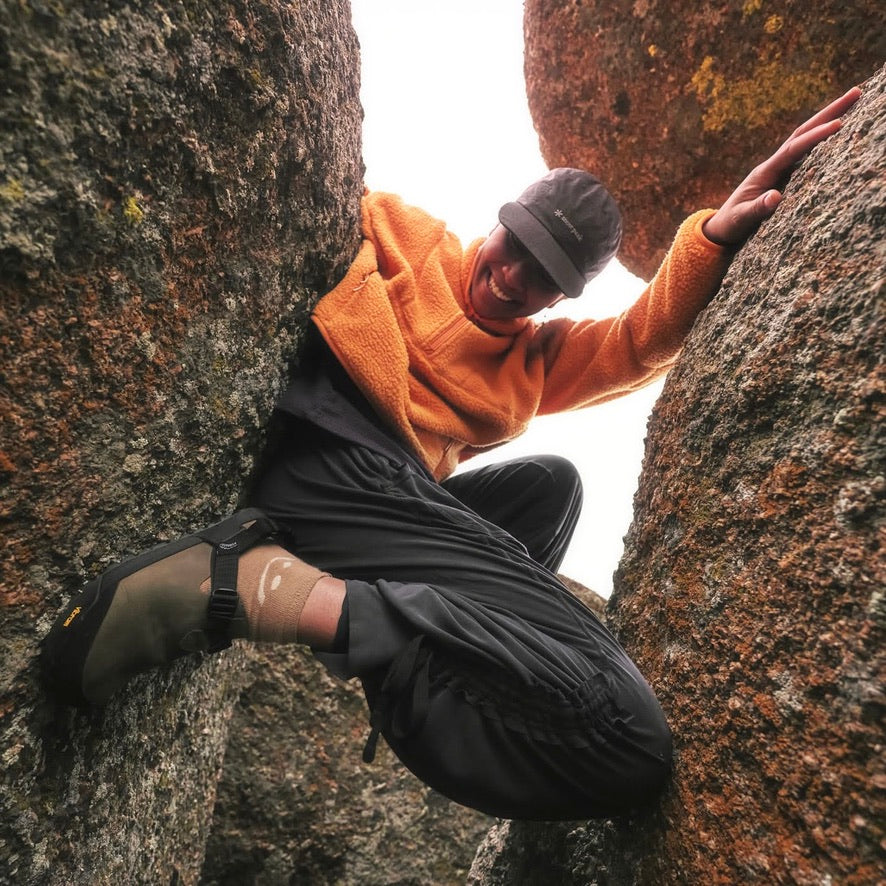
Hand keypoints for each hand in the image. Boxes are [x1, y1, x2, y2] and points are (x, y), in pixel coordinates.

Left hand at [702, 86, 862, 246]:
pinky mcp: (785, 175)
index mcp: (765, 172)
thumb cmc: (732, 225)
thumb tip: (775, 197)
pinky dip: (823, 139)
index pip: (793, 149)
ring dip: (828, 120)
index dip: (815, 137)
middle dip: (829, 113)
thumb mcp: (742, 219)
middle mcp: (773, 165)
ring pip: (806, 139)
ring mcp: (780, 169)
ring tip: (855, 101)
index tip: (838, 125)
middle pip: (803, 132)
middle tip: (856, 93)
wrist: (723, 227)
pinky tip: (841, 131)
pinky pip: (807, 153)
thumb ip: (757, 209)